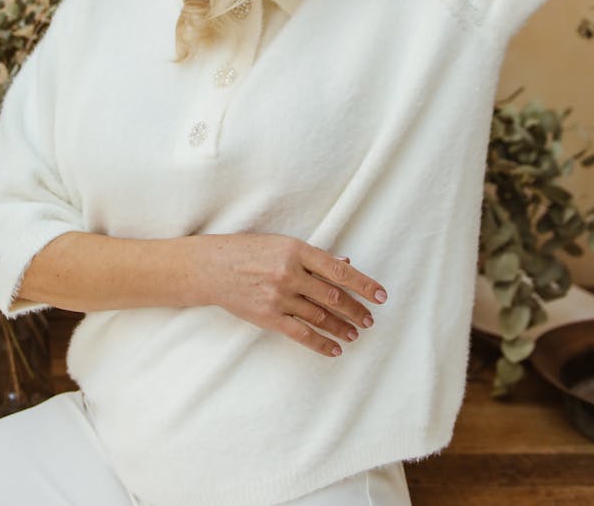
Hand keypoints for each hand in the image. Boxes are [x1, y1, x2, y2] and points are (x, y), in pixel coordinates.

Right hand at [198, 233, 386, 356]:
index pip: (339, 270)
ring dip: (341, 327)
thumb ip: (313, 257)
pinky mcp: (269, 316)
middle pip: (333, 295)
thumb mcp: (282, 244)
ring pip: (320, 316)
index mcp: (296, 250)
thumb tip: (345, 264)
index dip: (363, 284)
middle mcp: (290, 273)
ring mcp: (279, 296)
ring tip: (355, 333)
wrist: (212, 268)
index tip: (381, 295)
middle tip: (369, 319)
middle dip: (355, 310)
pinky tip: (335, 348)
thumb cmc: (248, 251)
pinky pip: (301, 334)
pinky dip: (321, 343)